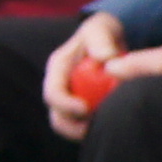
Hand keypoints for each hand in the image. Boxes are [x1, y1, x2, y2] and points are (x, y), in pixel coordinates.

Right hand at [42, 16, 123, 141]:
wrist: (110, 41)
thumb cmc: (102, 33)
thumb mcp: (100, 29)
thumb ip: (101, 40)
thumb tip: (105, 58)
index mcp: (58, 68)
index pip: (52, 93)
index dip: (65, 104)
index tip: (85, 108)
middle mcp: (60, 86)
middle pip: (57, 116)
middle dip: (72, 126)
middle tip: (94, 127)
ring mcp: (70, 99)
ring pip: (68, 126)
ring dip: (82, 132)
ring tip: (101, 129)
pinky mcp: (83, 109)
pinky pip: (83, 126)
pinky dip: (93, 130)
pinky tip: (109, 126)